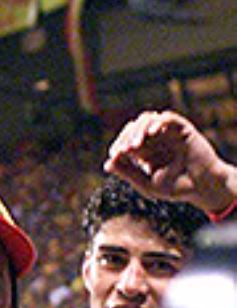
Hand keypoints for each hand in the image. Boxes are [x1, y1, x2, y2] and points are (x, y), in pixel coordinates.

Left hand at [105, 110, 236, 212]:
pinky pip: (168, 118)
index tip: (115, 155)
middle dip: (126, 138)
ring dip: (138, 130)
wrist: (202, 188)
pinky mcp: (182, 129)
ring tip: (135, 145)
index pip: (125, 142)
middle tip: (124, 150)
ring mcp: (168, 133)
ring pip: (147, 120)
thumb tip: (106, 163)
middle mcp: (154, 140)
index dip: (118, 146)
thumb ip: (128, 173)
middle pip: (133, 129)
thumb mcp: (147, 184)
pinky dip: (157, 122)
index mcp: (143, 152)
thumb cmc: (176, 188)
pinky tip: (151, 133)